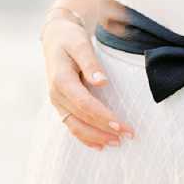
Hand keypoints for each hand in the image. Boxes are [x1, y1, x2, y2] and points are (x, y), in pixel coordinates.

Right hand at [41, 18, 134, 149]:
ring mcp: (58, 102)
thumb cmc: (71, 39)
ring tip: (117, 143)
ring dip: (96, 137)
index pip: (84, 104)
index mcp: (61, 80)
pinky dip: (85, 137)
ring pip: (75, 126)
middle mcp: (56, 94)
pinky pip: (72, 125)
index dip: (102, 116)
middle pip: (81, 119)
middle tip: (128, 135)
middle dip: (104, 130)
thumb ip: (90, 63)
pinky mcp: (62, 105)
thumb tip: (101, 81)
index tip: (120, 125)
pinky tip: (100, 145)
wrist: (55, 37)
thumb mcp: (81, 44)